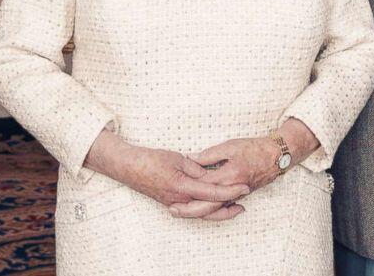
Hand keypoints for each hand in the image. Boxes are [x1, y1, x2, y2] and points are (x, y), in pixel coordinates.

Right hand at [84, 131, 248, 220]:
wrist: (130, 168)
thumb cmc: (152, 160)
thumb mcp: (178, 158)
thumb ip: (197, 168)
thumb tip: (211, 174)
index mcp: (182, 187)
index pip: (212, 192)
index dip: (230, 190)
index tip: (244, 187)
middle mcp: (179, 200)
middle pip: (208, 210)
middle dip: (228, 207)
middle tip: (244, 201)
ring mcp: (174, 204)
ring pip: (201, 213)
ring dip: (218, 211)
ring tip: (234, 206)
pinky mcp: (171, 204)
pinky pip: (193, 211)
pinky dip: (206, 209)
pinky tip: (215, 204)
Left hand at [169, 136, 281, 217]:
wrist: (276, 156)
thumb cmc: (254, 148)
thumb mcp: (230, 146)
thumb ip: (209, 154)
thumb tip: (191, 158)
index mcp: (227, 177)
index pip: (202, 186)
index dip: (186, 186)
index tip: (172, 185)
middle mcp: (231, 190)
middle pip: (206, 206)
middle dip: (187, 210)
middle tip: (172, 209)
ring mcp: (236, 196)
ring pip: (213, 210)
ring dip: (196, 212)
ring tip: (180, 211)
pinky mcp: (239, 196)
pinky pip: (222, 207)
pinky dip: (210, 210)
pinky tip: (199, 210)